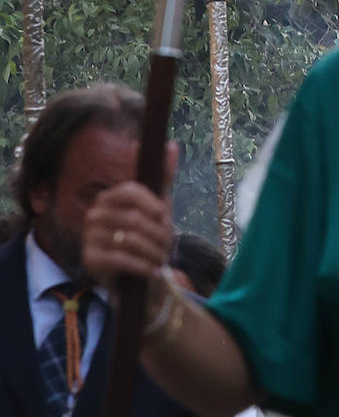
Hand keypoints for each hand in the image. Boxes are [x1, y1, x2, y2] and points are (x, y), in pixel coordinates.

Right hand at [82, 141, 178, 288]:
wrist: (134, 271)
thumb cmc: (147, 233)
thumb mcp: (158, 205)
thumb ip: (164, 176)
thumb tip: (172, 145)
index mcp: (108, 198)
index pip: (129, 191)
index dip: (152, 204)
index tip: (165, 215)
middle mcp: (94, 215)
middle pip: (134, 218)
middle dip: (158, 233)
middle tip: (167, 243)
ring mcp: (89, 237)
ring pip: (130, 240)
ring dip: (153, 251)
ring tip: (161, 257)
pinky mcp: (90, 260)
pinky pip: (122, 259)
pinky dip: (144, 266)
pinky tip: (153, 270)